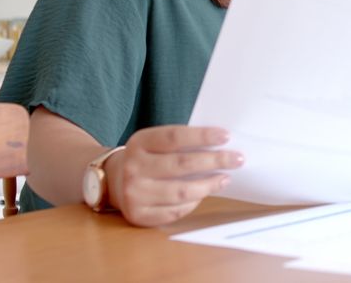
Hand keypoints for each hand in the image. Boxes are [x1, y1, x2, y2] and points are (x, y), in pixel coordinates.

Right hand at [108, 125, 242, 226]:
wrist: (113, 181)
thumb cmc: (147, 158)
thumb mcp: (155, 143)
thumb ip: (180, 143)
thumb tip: (221, 145)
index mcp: (139, 143)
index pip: (175, 137)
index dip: (202, 136)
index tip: (226, 136)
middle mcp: (133, 167)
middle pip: (181, 164)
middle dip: (215, 160)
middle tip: (237, 159)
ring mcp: (134, 193)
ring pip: (181, 191)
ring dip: (209, 185)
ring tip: (225, 178)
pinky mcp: (139, 215)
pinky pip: (175, 211)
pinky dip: (193, 202)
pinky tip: (203, 194)